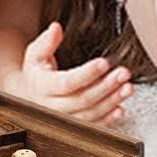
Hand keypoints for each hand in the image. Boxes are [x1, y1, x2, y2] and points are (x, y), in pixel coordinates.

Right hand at [6, 22, 132, 125]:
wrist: (28, 96)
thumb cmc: (36, 73)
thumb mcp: (35, 54)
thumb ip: (46, 41)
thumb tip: (56, 28)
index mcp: (42, 87)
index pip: (66, 82)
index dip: (87, 74)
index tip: (104, 63)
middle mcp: (51, 107)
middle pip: (82, 100)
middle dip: (106, 86)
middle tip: (123, 73)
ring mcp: (63, 120)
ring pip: (90, 115)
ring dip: (111, 101)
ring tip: (128, 87)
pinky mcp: (73, 128)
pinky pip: (92, 127)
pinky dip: (108, 120)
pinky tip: (120, 108)